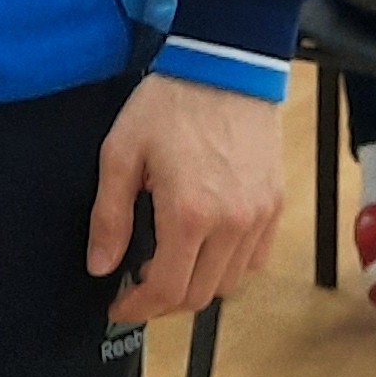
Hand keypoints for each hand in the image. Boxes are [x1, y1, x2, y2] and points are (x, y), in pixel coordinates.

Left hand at [88, 75, 283, 324]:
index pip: (166, 290)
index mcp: (189, 215)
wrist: (225, 68)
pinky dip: (229, 267)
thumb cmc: (170, 105)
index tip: (119, 307)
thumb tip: (101, 265)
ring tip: (169, 266)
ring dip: (196, 286)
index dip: (137, 309)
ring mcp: (259, 217)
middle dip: (163, 302)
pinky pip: (255, 259)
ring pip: (230, 283)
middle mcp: (231, 224)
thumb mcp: (120, 154)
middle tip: (138, 289)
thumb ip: (109, 217)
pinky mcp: (275, 205)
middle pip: (199, 296)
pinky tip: (205, 249)